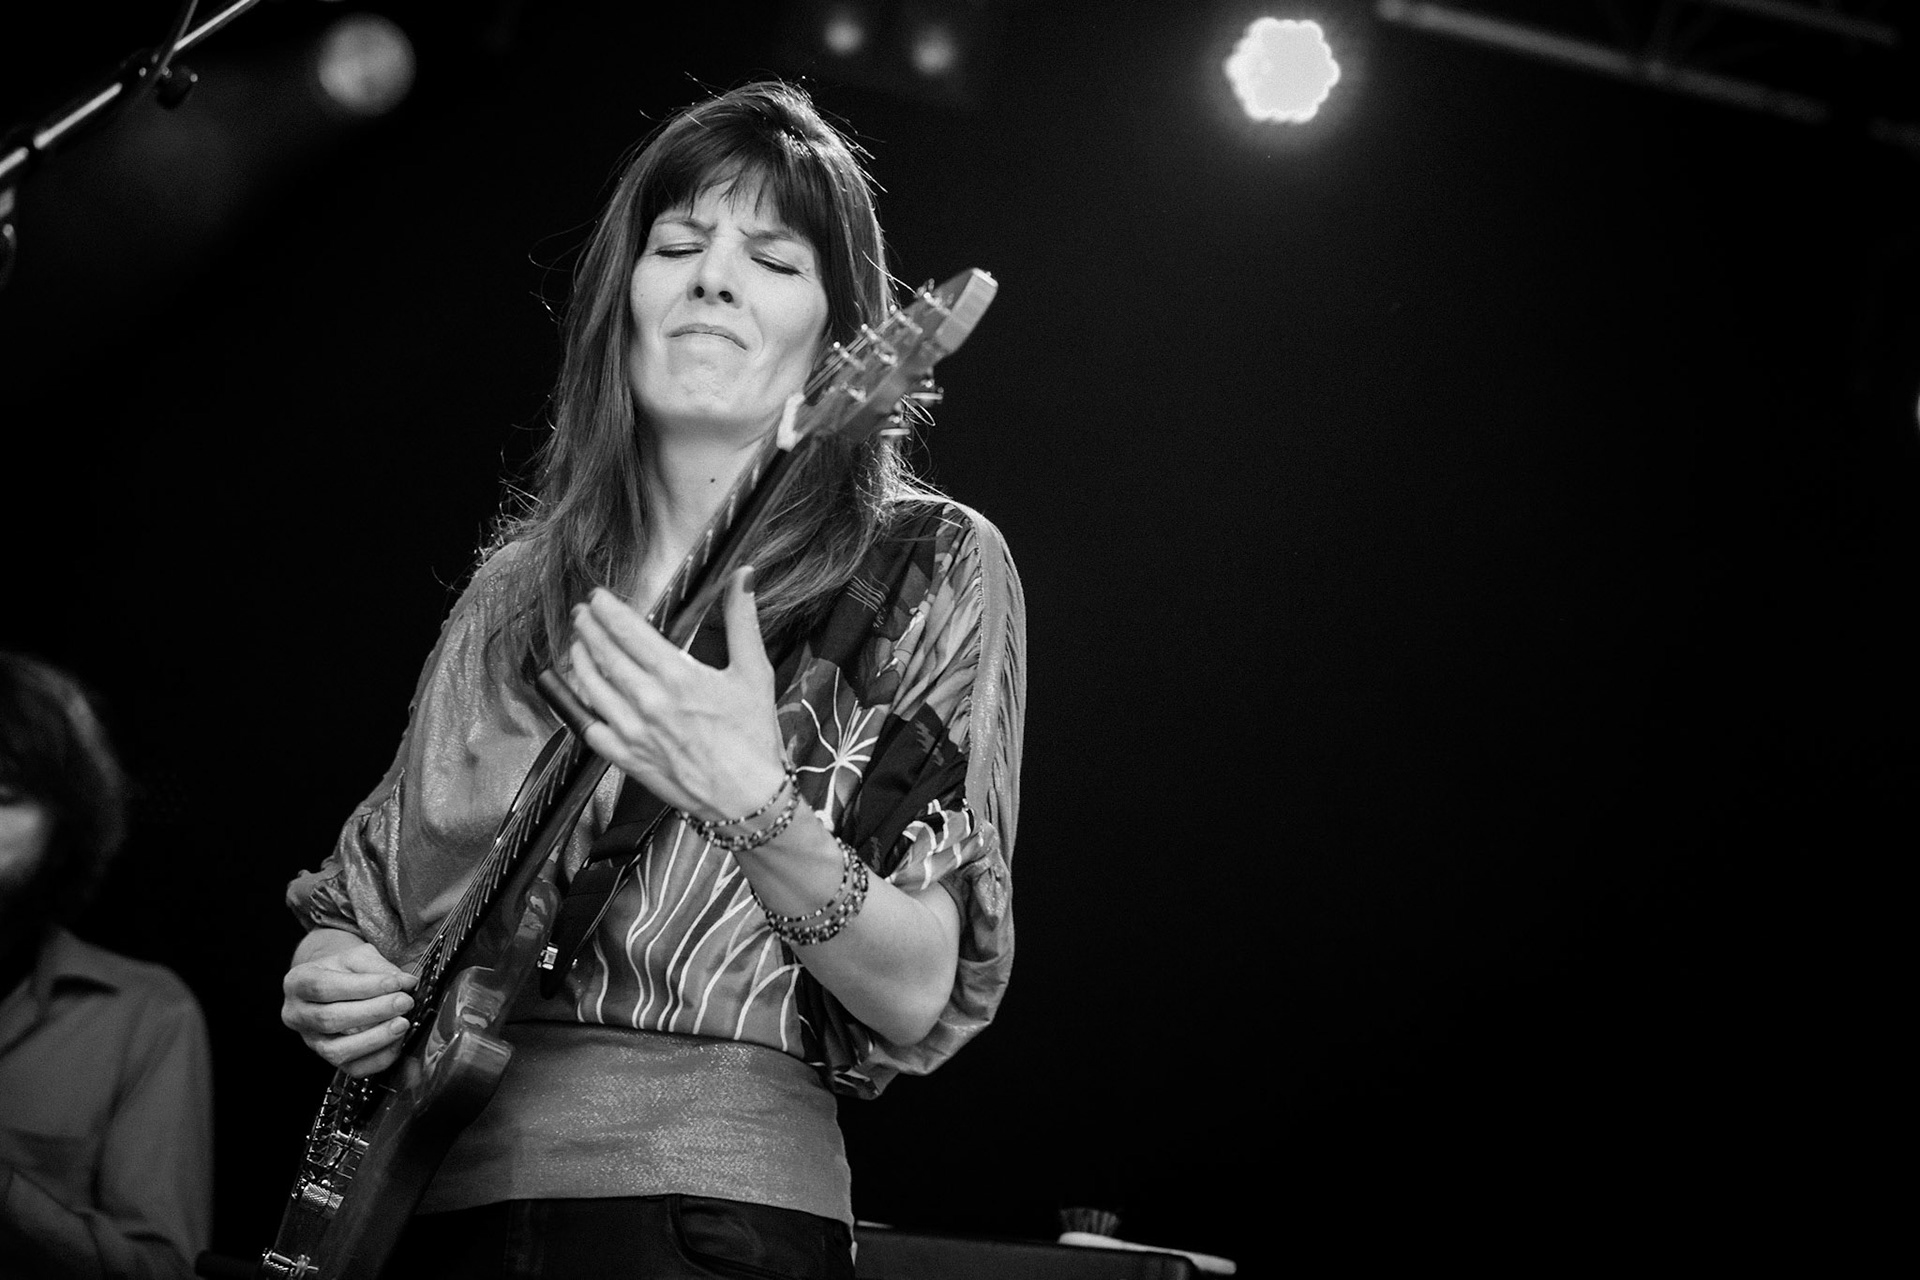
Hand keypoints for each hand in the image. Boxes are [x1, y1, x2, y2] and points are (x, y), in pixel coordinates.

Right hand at [281, 929, 416, 1077]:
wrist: (334, 983)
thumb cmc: (345, 969)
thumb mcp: (357, 957)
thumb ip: (380, 968)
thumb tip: (406, 982)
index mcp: (298, 983)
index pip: (324, 987)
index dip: (363, 987)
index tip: (395, 983)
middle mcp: (297, 1015)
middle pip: (330, 1019)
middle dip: (373, 1012)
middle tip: (404, 1002)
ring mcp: (311, 1041)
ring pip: (337, 1050)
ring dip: (375, 1038)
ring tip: (402, 1023)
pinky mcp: (329, 1060)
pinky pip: (353, 1068)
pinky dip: (379, 1057)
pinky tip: (398, 1040)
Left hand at [566, 566, 787, 818]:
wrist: (747, 800)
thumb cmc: (754, 738)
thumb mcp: (755, 672)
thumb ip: (743, 620)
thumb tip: (744, 576)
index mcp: (678, 676)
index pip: (628, 632)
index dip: (608, 611)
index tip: (598, 597)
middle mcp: (648, 701)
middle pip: (605, 654)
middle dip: (589, 628)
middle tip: (581, 613)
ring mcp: (633, 732)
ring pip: (592, 686)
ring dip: (581, 660)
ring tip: (578, 643)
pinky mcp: (627, 759)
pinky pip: (591, 727)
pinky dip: (582, 705)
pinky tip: (581, 691)